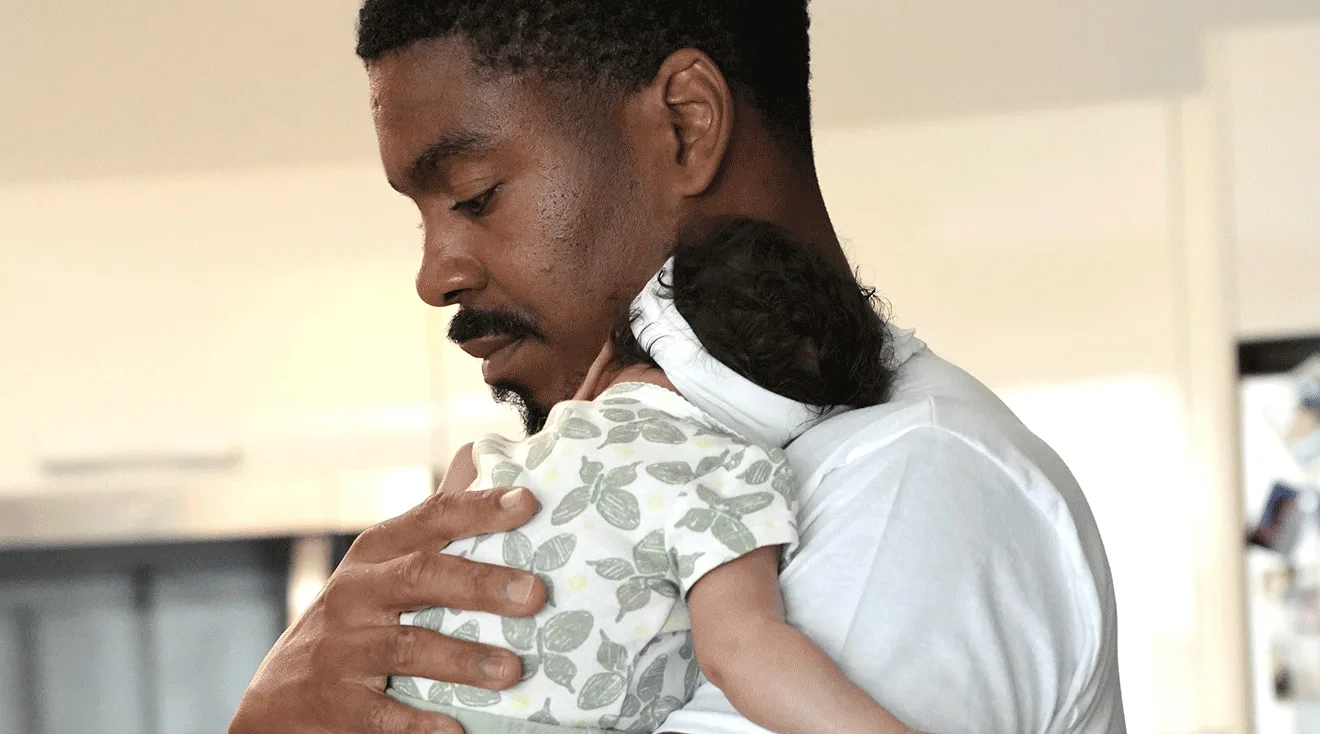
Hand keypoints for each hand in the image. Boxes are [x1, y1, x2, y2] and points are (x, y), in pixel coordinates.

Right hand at [229, 485, 544, 733]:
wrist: (277, 703)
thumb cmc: (353, 625)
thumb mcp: (382, 569)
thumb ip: (432, 524)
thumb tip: (477, 455)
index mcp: (375, 555)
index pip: (430, 520)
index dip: (478, 508)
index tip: (528, 503)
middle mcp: (355, 594)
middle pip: (421, 576)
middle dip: (482, 583)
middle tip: (536, 594)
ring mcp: (340, 649)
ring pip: (406, 646)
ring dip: (464, 659)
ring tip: (513, 670)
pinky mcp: (333, 703)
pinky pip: (380, 713)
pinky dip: (418, 723)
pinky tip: (456, 729)